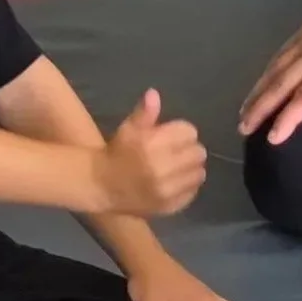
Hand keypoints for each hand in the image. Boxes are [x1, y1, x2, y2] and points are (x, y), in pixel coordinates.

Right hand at [96, 90, 206, 215]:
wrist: (102, 186)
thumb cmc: (117, 153)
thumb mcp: (128, 129)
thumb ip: (144, 112)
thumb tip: (154, 94)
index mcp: (151, 145)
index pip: (189, 132)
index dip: (181, 132)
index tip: (173, 136)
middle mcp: (161, 168)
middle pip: (198, 152)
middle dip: (189, 149)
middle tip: (176, 152)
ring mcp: (166, 190)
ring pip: (199, 173)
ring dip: (191, 168)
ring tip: (177, 167)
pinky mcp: (169, 206)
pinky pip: (192, 192)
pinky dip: (187, 186)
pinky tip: (174, 182)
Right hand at [239, 0, 301, 145]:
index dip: (290, 116)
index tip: (273, 136)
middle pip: (282, 84)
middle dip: (261, 107)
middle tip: (243, 129)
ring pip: (275, 69)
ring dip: (258, 92)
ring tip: (243, 114)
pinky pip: (279, 57)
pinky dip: (266, 75)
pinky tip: (259, 87)